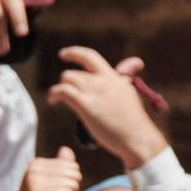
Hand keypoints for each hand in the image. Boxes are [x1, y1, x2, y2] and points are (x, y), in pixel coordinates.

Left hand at [47, 47, 164, 168]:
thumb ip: (125, 76)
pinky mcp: (86, 105)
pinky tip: (52, 100)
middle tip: (65, 90)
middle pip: (76, 72)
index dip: (74, 53)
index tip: (64, 54)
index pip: (90, 57)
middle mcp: (102, 80)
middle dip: (68, 80)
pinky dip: (54, 93)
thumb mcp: (130, 91)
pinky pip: (63, 91)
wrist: (137, 138)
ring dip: (60, 87)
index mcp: (112, 77)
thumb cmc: (135, 120)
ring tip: (56, 97)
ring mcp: (94, 92)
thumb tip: (136, 62)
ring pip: (68, 78)